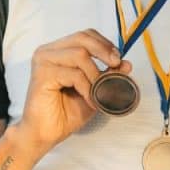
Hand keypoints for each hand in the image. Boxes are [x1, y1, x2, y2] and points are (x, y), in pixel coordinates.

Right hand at [15, 29, 131, 157]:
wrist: (44, 135)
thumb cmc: (65, 113)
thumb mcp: (94, 91)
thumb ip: (107, 76)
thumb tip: (126, 63)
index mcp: (58, 51)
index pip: (85, 35)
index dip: (104, 44)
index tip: (118, 59)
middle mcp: (48, 52)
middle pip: (82, 38)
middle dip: (104, 51)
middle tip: (116, 65)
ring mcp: (43, 61)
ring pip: (79, 55)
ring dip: (96, 75)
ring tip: (100, 93)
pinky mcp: (42, 75)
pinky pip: (74, 74)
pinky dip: (87, 88)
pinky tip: (90, 100)